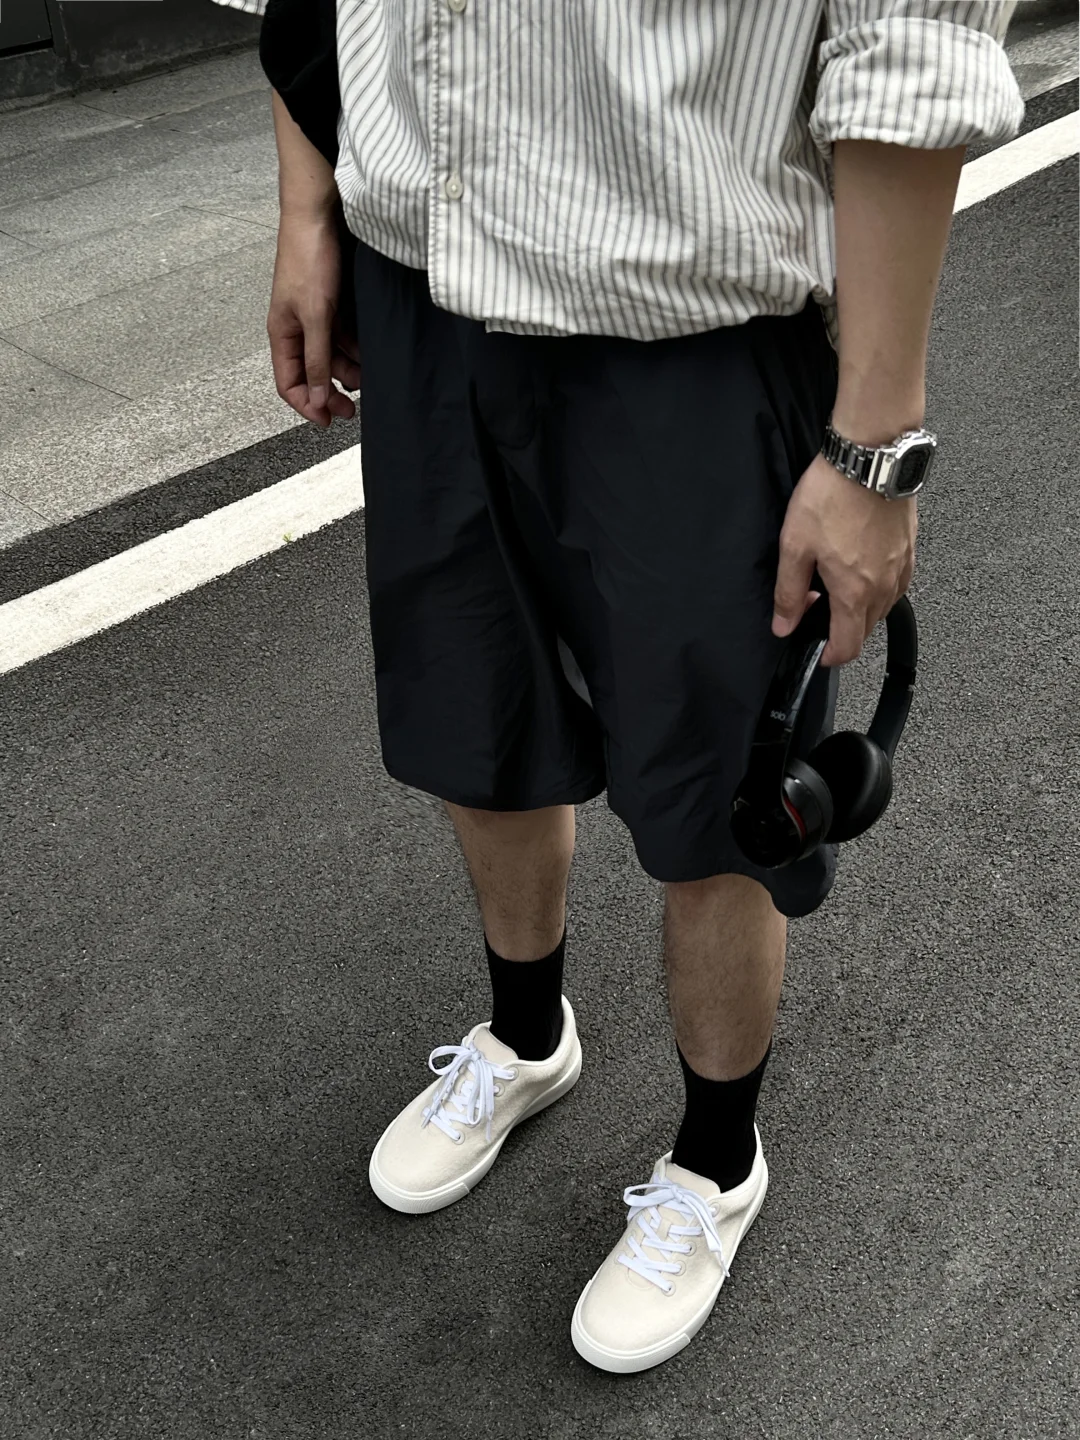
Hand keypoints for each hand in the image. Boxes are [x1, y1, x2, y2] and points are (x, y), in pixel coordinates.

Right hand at [267, 211, 361, 428]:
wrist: (321, 214)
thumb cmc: (309, 257)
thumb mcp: (316, 316)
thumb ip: (317, 358)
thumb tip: (316, 397)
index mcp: (282, 334)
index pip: (289, 383)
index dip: (307, 405)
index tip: (329, 421)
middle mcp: (297, 328)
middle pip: (313, 374)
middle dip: (331, 393)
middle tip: (353, 410)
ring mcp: (315, 316)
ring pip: (332, 356)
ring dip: (349, 370)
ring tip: (369, 378)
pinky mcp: (333, 304)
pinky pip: (344, 336)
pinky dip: (356, 348)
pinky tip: (371, 353)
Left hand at [771, 452, 916, 665]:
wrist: (871, 457)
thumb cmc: (832, 496)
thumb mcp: (794, 546)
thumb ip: (789, 592)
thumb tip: (784, 626)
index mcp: (855, 593)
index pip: (848, 646)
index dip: (830, 656)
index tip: (817, 650)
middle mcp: (885, 586)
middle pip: (866, 629)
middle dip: (842, 629)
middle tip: (815, 606)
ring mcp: (902, 566)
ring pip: (883, 607)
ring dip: (860, 608)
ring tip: (835, 583)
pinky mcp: (911, 547)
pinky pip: (897, 583)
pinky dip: (878, 587)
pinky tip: (860, 566)